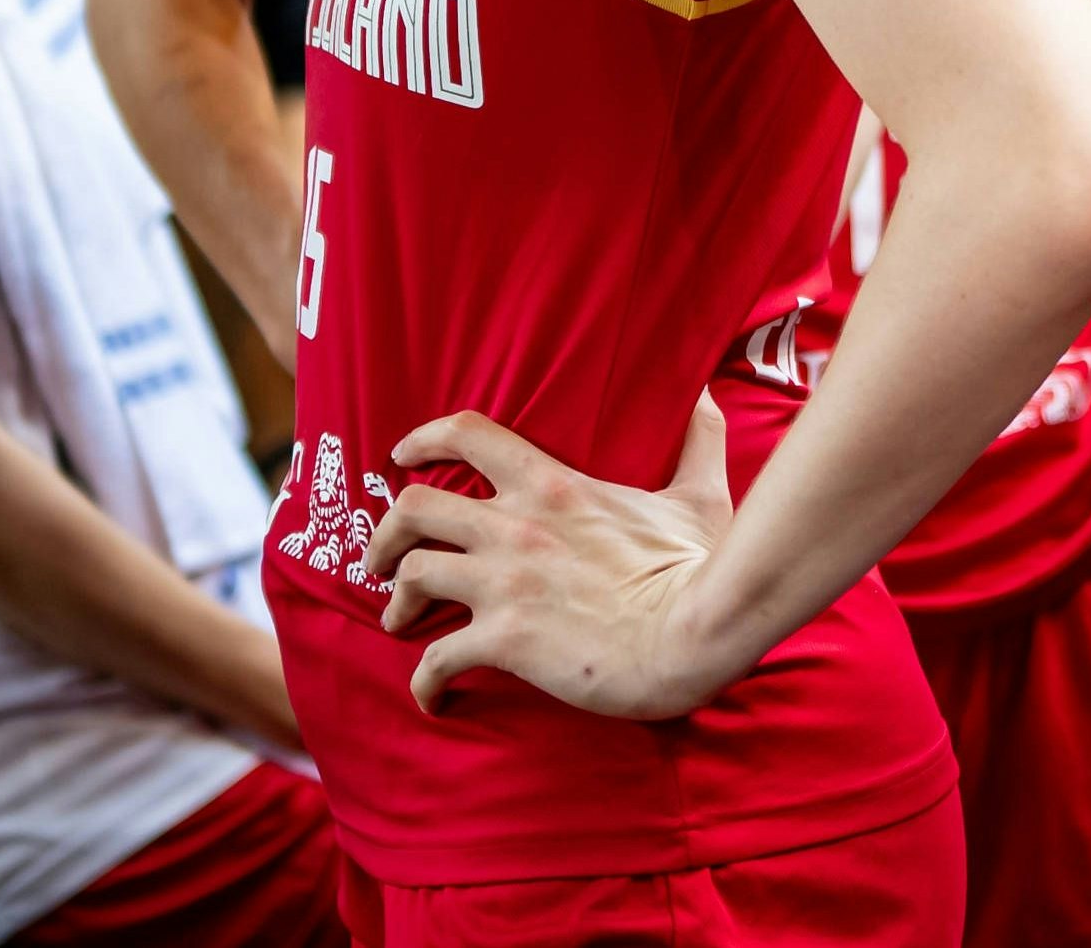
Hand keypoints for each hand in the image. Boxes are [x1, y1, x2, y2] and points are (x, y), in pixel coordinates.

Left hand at [364, 397, 739, 720]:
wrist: (695, 633)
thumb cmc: (697, 567)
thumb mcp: (698, 494)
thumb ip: (696, 441)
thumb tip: (708, 393)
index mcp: (553, 485)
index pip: (467, 435)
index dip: (423, 439)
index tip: (401, 454)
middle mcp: (515, 526)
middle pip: (413, 508)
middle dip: (386, 533)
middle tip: (382, 557)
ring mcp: (504, 583)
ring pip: (412, 576)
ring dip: (397, 602)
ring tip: (398, 622)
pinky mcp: (505, 639)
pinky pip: (437, 660)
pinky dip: (424, 681)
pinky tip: (430, 696)